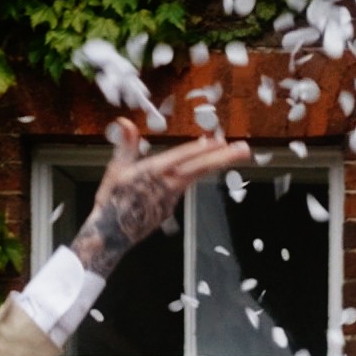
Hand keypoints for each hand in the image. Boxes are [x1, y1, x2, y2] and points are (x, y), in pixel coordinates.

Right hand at [68, 124, 254, 274]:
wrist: (112, 233)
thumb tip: (125, 122)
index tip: (218, 141)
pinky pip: (187, 186)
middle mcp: (167, 185)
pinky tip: (209, 163)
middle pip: (199, 168)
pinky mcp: (171, 206)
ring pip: (197, 176)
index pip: (182, 158)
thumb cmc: (112, 198)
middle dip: (223, 158)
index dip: (200, 149)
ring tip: (236, 153)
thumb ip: (126, 145)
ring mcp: (172, 197)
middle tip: (244, 149)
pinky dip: (199, 173)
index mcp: (152, 173)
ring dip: (217, 164)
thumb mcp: (116, 169)